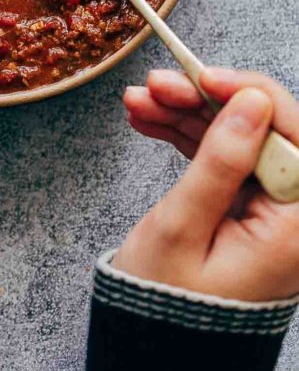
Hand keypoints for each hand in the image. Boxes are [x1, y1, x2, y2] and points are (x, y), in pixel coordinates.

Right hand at [116, 67, 298, 301]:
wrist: (150, 345)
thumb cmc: (166, 303)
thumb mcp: (184, 227)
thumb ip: (220, 161)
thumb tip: (252, 102)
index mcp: (295, 228)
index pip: (293, 136)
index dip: (250, 95)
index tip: (204, 77)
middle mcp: (291, 216)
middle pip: (260, 130)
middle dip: (205, 100)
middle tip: (156, 85)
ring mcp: (268, 211)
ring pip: (235, 136)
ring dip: (187, 112)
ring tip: (138, 101)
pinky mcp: (244, 207)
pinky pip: (220, 156)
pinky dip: (185, 134)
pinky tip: (149, 119)